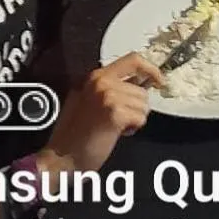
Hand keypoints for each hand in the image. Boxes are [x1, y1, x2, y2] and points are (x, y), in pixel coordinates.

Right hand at [42, 52, 158, 171]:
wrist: (59, 158)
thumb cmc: (74, 134)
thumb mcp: (87, 100)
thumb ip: (112, 86)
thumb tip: (142, 79)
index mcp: (95, 76)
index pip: (133, 59)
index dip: (151, 69)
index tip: (159, 80)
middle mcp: (101, 82)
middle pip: (142, 89)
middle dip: (136, 107)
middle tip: (118, 120)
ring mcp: (108, 96)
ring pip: (144, 104)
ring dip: (134, 119)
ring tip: (113, 127)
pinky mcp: (114, 113)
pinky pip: (141, 118)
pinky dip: (133, 129)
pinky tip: (115, 133)